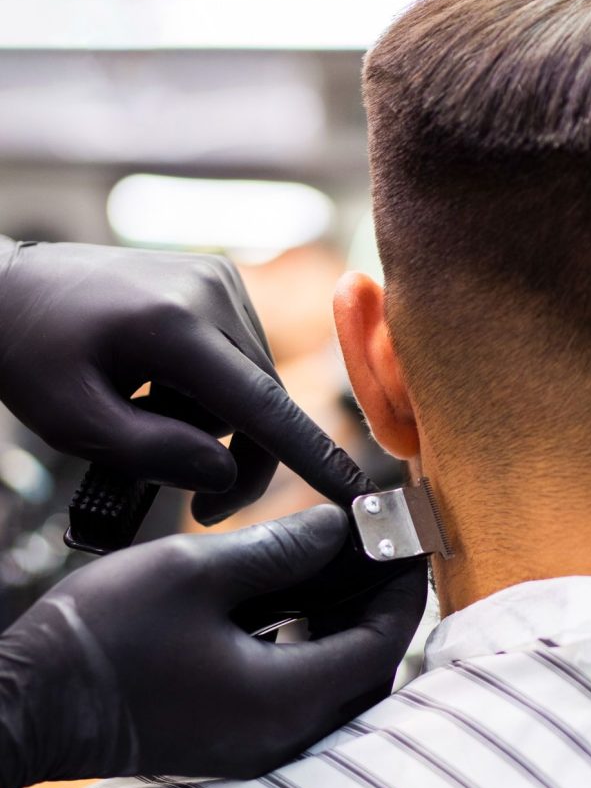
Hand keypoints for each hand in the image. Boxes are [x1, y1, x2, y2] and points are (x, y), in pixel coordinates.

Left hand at [0, 238, 372, 522]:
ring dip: (219, 424)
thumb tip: (224, 474)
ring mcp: (219, 280)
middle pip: (264, 403)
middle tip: (196, 507)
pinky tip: (164, 388)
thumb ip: (153, 454)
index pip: (261, 405)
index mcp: (174, 324)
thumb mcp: (71, 421)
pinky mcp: (217, 281)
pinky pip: (241, 358)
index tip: (357, 496)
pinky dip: (215, 393)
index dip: (313, 458)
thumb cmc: (29, 351)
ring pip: (255, 385)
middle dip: (237, 461)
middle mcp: (212, 291)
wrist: (9, 286)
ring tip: (152, 419)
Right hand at [0, 505, 426, 787]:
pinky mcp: (233, 736)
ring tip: (346, 563)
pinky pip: (301, 692)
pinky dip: (315, 645)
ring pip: (338, 683)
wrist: (28, 700)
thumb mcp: (197, 572)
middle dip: (384, 607)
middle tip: (381, 549)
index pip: (383, 643)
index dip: (404, 588)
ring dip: (351, 625)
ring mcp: (257, 743)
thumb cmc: (105, 635)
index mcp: (285, 700)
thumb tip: (337, 529)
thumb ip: (280, 550)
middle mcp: (283, 736)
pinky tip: (299, 598)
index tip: (408, 539)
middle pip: (369, 670)